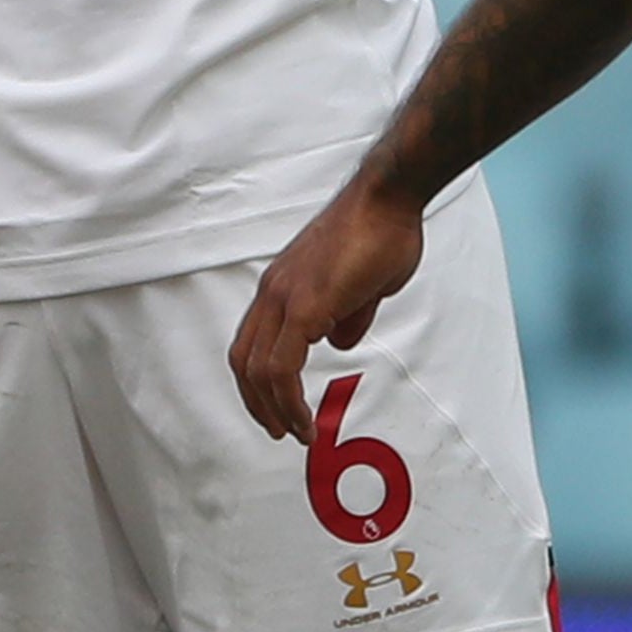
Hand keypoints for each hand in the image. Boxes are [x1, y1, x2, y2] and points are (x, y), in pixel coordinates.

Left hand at [229, 172, 430, 438]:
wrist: (387, 199)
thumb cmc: (380, 233)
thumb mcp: (360, 286)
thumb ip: (347, 315)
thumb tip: (338, 341)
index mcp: (281, 286)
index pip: (251, 341)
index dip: (258, 380)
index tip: (276, 408)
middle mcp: (273, 292)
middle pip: (244, 360)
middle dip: (258, 402)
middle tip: (279, 430)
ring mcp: (285, 297)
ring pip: (259, 368)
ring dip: (275, 409)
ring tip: (297, 433)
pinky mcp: (305, 305)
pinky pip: (283, 365)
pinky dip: (289, 399)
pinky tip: (306, 419)